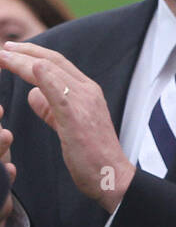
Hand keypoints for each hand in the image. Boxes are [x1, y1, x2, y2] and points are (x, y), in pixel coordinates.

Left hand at [0, 44, 134, 212]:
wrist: (112, 177)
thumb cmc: (91, 156)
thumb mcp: (67, 126)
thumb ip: (50, 108)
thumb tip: (32, 94)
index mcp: (87, 92)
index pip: (58, 64)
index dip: (33, 55)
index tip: (12, 52)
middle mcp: (88, 91)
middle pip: (54, 61)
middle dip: (25, 52)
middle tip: (3, 49)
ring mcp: (84, 102)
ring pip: (52, 71)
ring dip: (24, 61)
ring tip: (3, 57)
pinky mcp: (77, 116)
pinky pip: (59, 91)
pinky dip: (44, 75)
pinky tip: (31, 67)